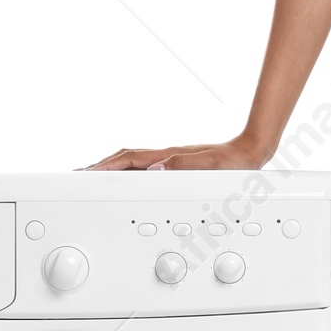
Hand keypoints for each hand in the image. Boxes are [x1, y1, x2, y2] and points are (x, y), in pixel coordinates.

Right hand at [85, 136, 268, 171]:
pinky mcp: (175, 165)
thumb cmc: (234, 162)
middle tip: (79, 174)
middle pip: (123, 159)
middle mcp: (165, 157)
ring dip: (111, 168)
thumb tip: (155, 169)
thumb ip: (183, 167)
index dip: (106, 167)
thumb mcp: (210, 166)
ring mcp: (169, 160)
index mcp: (169, 157)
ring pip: (131, 162)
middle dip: (100, 166)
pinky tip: (126, 178)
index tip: (87, 173)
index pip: (129, 160)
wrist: (251, 152)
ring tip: (94, 176)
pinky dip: (127, 171)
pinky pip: (143, 167)